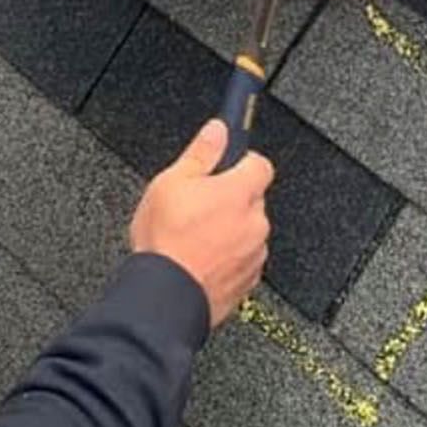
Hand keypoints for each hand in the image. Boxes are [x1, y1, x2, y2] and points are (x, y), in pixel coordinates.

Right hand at [130, 120, 273, 327]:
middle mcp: (255, 222)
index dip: (241, 162)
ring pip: (248, 231)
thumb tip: (217, 130)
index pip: (260, 163)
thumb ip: (201, 152)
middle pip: (252, 199)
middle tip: (198, 205)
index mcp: (240, 192)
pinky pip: (243, 259)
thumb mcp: (171, 182)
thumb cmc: (166, 242)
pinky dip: (227, 257)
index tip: (225, 165)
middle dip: (230, 199)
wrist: (166, 296)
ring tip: (195, 237)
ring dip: (229, 230)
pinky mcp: (249, 281)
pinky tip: (200, 258)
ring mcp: (254, 254)